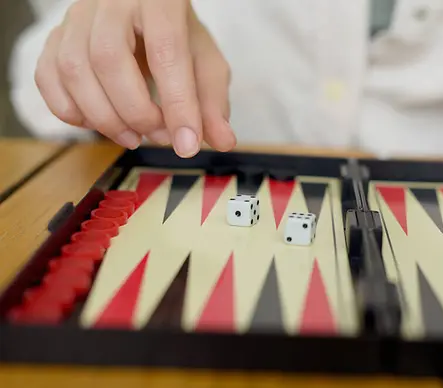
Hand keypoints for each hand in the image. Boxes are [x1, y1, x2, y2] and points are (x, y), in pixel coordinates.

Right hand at [35, 0, 235, 157]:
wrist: (143, 10)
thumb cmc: (176, 35)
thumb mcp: (204, 62)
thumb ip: (212, 101)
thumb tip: (222, 140)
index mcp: (159, 0)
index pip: (166, 52)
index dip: (177, 104)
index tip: (187, 144)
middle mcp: (111, 2)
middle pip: (109, 60)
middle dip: (136, 113)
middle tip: (159, 136)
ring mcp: (77, 17)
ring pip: (73, 70)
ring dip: (104, 118)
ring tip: (134, 136)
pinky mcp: (56, 36)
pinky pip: (47, 76)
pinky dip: (70, 111)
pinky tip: (99, 123)